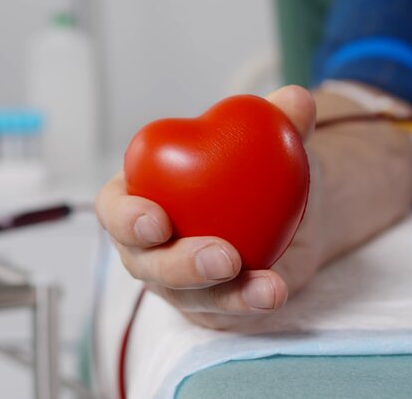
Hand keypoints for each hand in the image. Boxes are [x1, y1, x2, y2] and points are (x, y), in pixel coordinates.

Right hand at [95, 86, 323, 329]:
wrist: (283, 209)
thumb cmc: (248, 169)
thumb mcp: (263, 141)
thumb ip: (275, 121)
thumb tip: (298, 100)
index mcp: (140, 195)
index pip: (114, 210)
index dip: (127, 219)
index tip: (158, 220)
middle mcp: (149, 246)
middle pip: (146, 264)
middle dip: (179, 265)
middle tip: (221, 255)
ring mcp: (176, 283)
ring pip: (186, 295)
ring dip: (223, 293)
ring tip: (263, 284)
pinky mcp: (208, 307)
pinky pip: (223, 311)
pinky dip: (249, 304)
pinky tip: (274, 291)